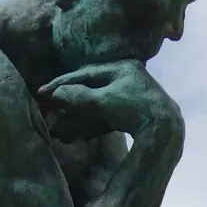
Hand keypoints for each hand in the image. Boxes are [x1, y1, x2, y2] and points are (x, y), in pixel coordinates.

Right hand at [36, 60, 182, 141]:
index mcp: (121, 68)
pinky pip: (105, 119)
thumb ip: (79, 97)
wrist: (165, 132)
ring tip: (59, 134)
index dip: (61, 85)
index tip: (42, 94)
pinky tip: (78, 137)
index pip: (84, 74)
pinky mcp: (132, 116)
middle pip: (88, 92)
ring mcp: (129, 98)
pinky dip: (91, 127)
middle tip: (47, 115)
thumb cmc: (135, 110)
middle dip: (67, 108)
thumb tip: (54, 95)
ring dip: (76, 121)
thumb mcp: (103, 102)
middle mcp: (125, 80)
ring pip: (95, 108)